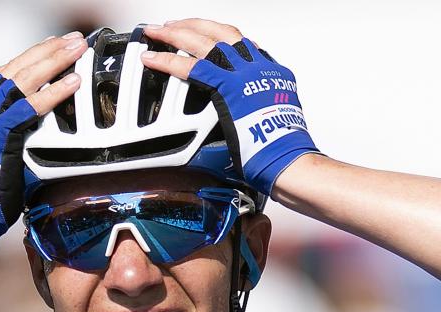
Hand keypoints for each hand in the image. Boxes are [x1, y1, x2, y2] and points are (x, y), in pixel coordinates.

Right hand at [0, 33, 86, 245]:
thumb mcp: (0, 158)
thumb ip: (18, 141)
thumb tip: (43, 139)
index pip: (5, 74)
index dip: (29, 57)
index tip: (50, 44)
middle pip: (16, 68)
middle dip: (46, 50)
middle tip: (71, 39)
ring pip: (24, 79)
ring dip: (53, 61)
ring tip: (76, 48)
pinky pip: (30, 107)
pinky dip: (53, 93)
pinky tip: (72, 82)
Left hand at [142, 19, 319, 195]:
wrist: (287, 156)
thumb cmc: (283, 148)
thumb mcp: (276, 119)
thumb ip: (259, 111)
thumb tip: (248, 120)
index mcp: (272, 73)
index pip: (243, 45)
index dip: (220, 37)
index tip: (207, 36)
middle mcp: (257, 66)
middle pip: (222, 33)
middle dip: (195, 25)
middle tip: (175, 25)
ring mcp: (242, 73)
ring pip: (203, 41)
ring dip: (177, 33)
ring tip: (157, 32)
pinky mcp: (225, 86)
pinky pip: (190, 68)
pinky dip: (168, 61)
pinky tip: (153, 59)